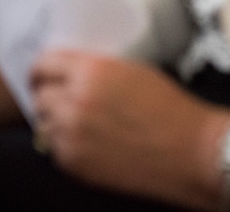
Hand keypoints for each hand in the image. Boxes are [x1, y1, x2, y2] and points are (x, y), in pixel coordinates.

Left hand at [31, 51, 226, 208]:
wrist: (190, 151)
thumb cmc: (169, 107)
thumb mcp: (130, 69)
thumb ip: (95, 69)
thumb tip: (71, 71)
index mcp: (90, 71)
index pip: (44, 63)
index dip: (42, 67)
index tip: (42, 71)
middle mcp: (76, 102)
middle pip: (39, 94)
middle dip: (45, 93)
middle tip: (55, 96)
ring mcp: (73, 136)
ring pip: (43, 123)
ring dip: (53, 120)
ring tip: (73, 121)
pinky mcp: (77, 165)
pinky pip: (55, 150)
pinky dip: (63, 145)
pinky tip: (85, 141)